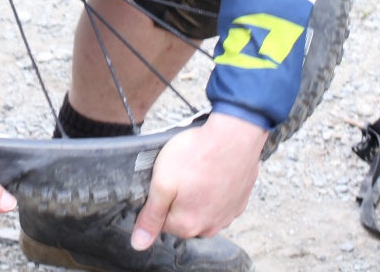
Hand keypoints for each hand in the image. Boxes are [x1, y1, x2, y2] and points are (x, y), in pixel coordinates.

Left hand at [131, 113, 266, 249]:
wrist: (235, 137)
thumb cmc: (197, 155)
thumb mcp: (162, 183)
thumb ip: (150, 216)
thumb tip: (139, 243)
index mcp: (187, 225)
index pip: (161, 222)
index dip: (158, 200)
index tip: (164, 182)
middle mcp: (210, 227)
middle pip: (183, 218)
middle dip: (178, 200)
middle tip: (181, 174)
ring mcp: (228, 215)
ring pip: (202, 211)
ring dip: (198, 196)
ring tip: (197, 171)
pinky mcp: (240, 202)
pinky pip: (221, 202)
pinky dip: (215, 191)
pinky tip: (213, 172)